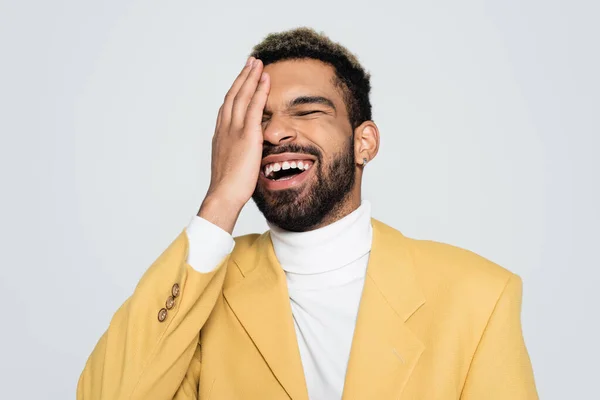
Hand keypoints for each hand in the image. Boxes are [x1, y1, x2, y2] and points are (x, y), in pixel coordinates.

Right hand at [198, 57, 269, 233]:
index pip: (228, 106)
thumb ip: (236, 152)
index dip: (235, 90)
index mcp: (221, 134)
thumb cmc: (228, 186)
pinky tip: (265, 79)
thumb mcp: (230, 164)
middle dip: (243, 77)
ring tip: (258, 63)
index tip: (242, 79)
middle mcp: (225, 127)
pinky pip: (253, 107)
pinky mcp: (247, 134)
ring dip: (251, 77)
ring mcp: (235, 129)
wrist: (224, 193)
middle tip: (250, 62)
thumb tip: (243, 152)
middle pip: (233, 95)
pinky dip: (259, 91)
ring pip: (242, 95)